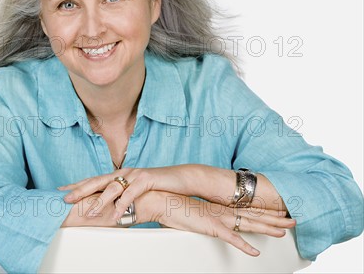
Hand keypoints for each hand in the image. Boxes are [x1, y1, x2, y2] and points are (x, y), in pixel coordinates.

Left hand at [58, 168, 157, 220]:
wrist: (180, 179)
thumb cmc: (157, 188)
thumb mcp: (135, 193)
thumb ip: (121, 198)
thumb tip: (108, 212)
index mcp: (119, 175)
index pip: (94, 179)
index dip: (77, 185)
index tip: (62, 190)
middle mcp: (123, 173)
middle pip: (97, 181)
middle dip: (80, 190)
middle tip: (65, 199)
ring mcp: (134, 175)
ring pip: (112, 187)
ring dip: (99, 201)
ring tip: (88, 212)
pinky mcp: (145, 179)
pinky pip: (130, 194)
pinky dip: (121, 205)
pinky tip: (115, 215)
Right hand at [153, 191, 296, 255]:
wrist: (160, 200)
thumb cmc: (171, 206)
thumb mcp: (190, 213)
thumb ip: (200, 218)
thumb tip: (201, 221)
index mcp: (218, 207)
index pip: (246, 209)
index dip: (264, 211)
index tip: (277, 211)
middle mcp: (222, 211)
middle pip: (254, 215)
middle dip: (274, 218)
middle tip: (292, 219)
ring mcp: (218, 218)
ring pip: (249, 224)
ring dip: (267, 228)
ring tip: (283, 232)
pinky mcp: (211, 227)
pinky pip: (232, 239)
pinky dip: (245, 246)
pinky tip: (255, 252)